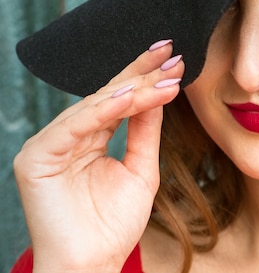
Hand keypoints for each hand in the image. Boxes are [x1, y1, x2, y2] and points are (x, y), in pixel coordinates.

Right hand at [13, 40, 183, 272]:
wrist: (93, 266)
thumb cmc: (114, 224)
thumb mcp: (141, 168)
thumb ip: (145, 130)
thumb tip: (158, 92)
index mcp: (88, 138)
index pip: (119, 100)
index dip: (145, 77)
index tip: (174, 59)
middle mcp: (67, 137)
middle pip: (107, 95)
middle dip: (141, 73)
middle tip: (171, 53)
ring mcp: (50, 145)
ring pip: (96, 106)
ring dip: (133, 89)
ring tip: (164, 76)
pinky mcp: (37, 157)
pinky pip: (75, 125)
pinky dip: (104, 109)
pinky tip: (131, 95)